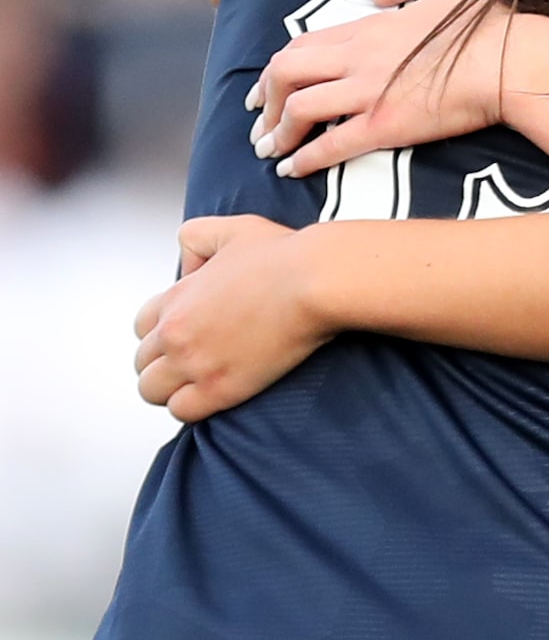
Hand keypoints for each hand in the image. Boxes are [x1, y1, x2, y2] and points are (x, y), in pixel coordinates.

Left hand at [134, 215, 328, 419]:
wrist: (316, 281)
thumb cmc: (286, 257)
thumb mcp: (230, 228)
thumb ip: (196, 238)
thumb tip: (190, 267)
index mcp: (177, 297)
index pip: (141, 327)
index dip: (162, 333)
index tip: (183, 337)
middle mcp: (176, 332)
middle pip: (143, 362)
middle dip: (165, 363)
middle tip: (194, 361)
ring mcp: (194, 363)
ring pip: (152, 391)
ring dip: (171, 389)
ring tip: (199, 384)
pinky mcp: (220, 388)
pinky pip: (181, 411)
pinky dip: (192, 407)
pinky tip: (213, 395)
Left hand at [247, 0, 511, 176]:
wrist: (510, 62)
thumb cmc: (488, 25)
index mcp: (370, 27)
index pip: (305, 44)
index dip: (279, 66)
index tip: (268, 84)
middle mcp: (358, 58)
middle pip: (286, 73)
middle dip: (264, 98)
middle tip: (257, 118)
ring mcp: (369, 93)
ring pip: (299, 109)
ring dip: (276, 131)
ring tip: (268, 149)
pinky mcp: (386, 126)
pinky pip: (331, 144)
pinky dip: (305, 158)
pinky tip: (293, 169)